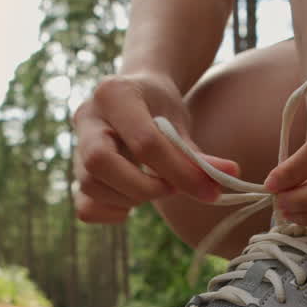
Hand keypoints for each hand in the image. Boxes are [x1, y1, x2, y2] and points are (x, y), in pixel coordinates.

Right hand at [73, 73, 238, 223]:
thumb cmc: (160, 106)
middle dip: (141, 186)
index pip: (144, 141)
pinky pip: (84, 206)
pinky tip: (132, 203)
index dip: (178, 171)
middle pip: (99, 162)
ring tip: (155, 188)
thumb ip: (198, 153)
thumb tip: (231, 175)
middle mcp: (87, 117)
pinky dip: (110, 212)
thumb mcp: (180, 121)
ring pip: (90, 185)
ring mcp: (76, 145)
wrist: (137, 94)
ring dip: (130, 198)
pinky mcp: (76, 171)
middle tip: (169, 189)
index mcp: (115, 94)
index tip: (207, 189)